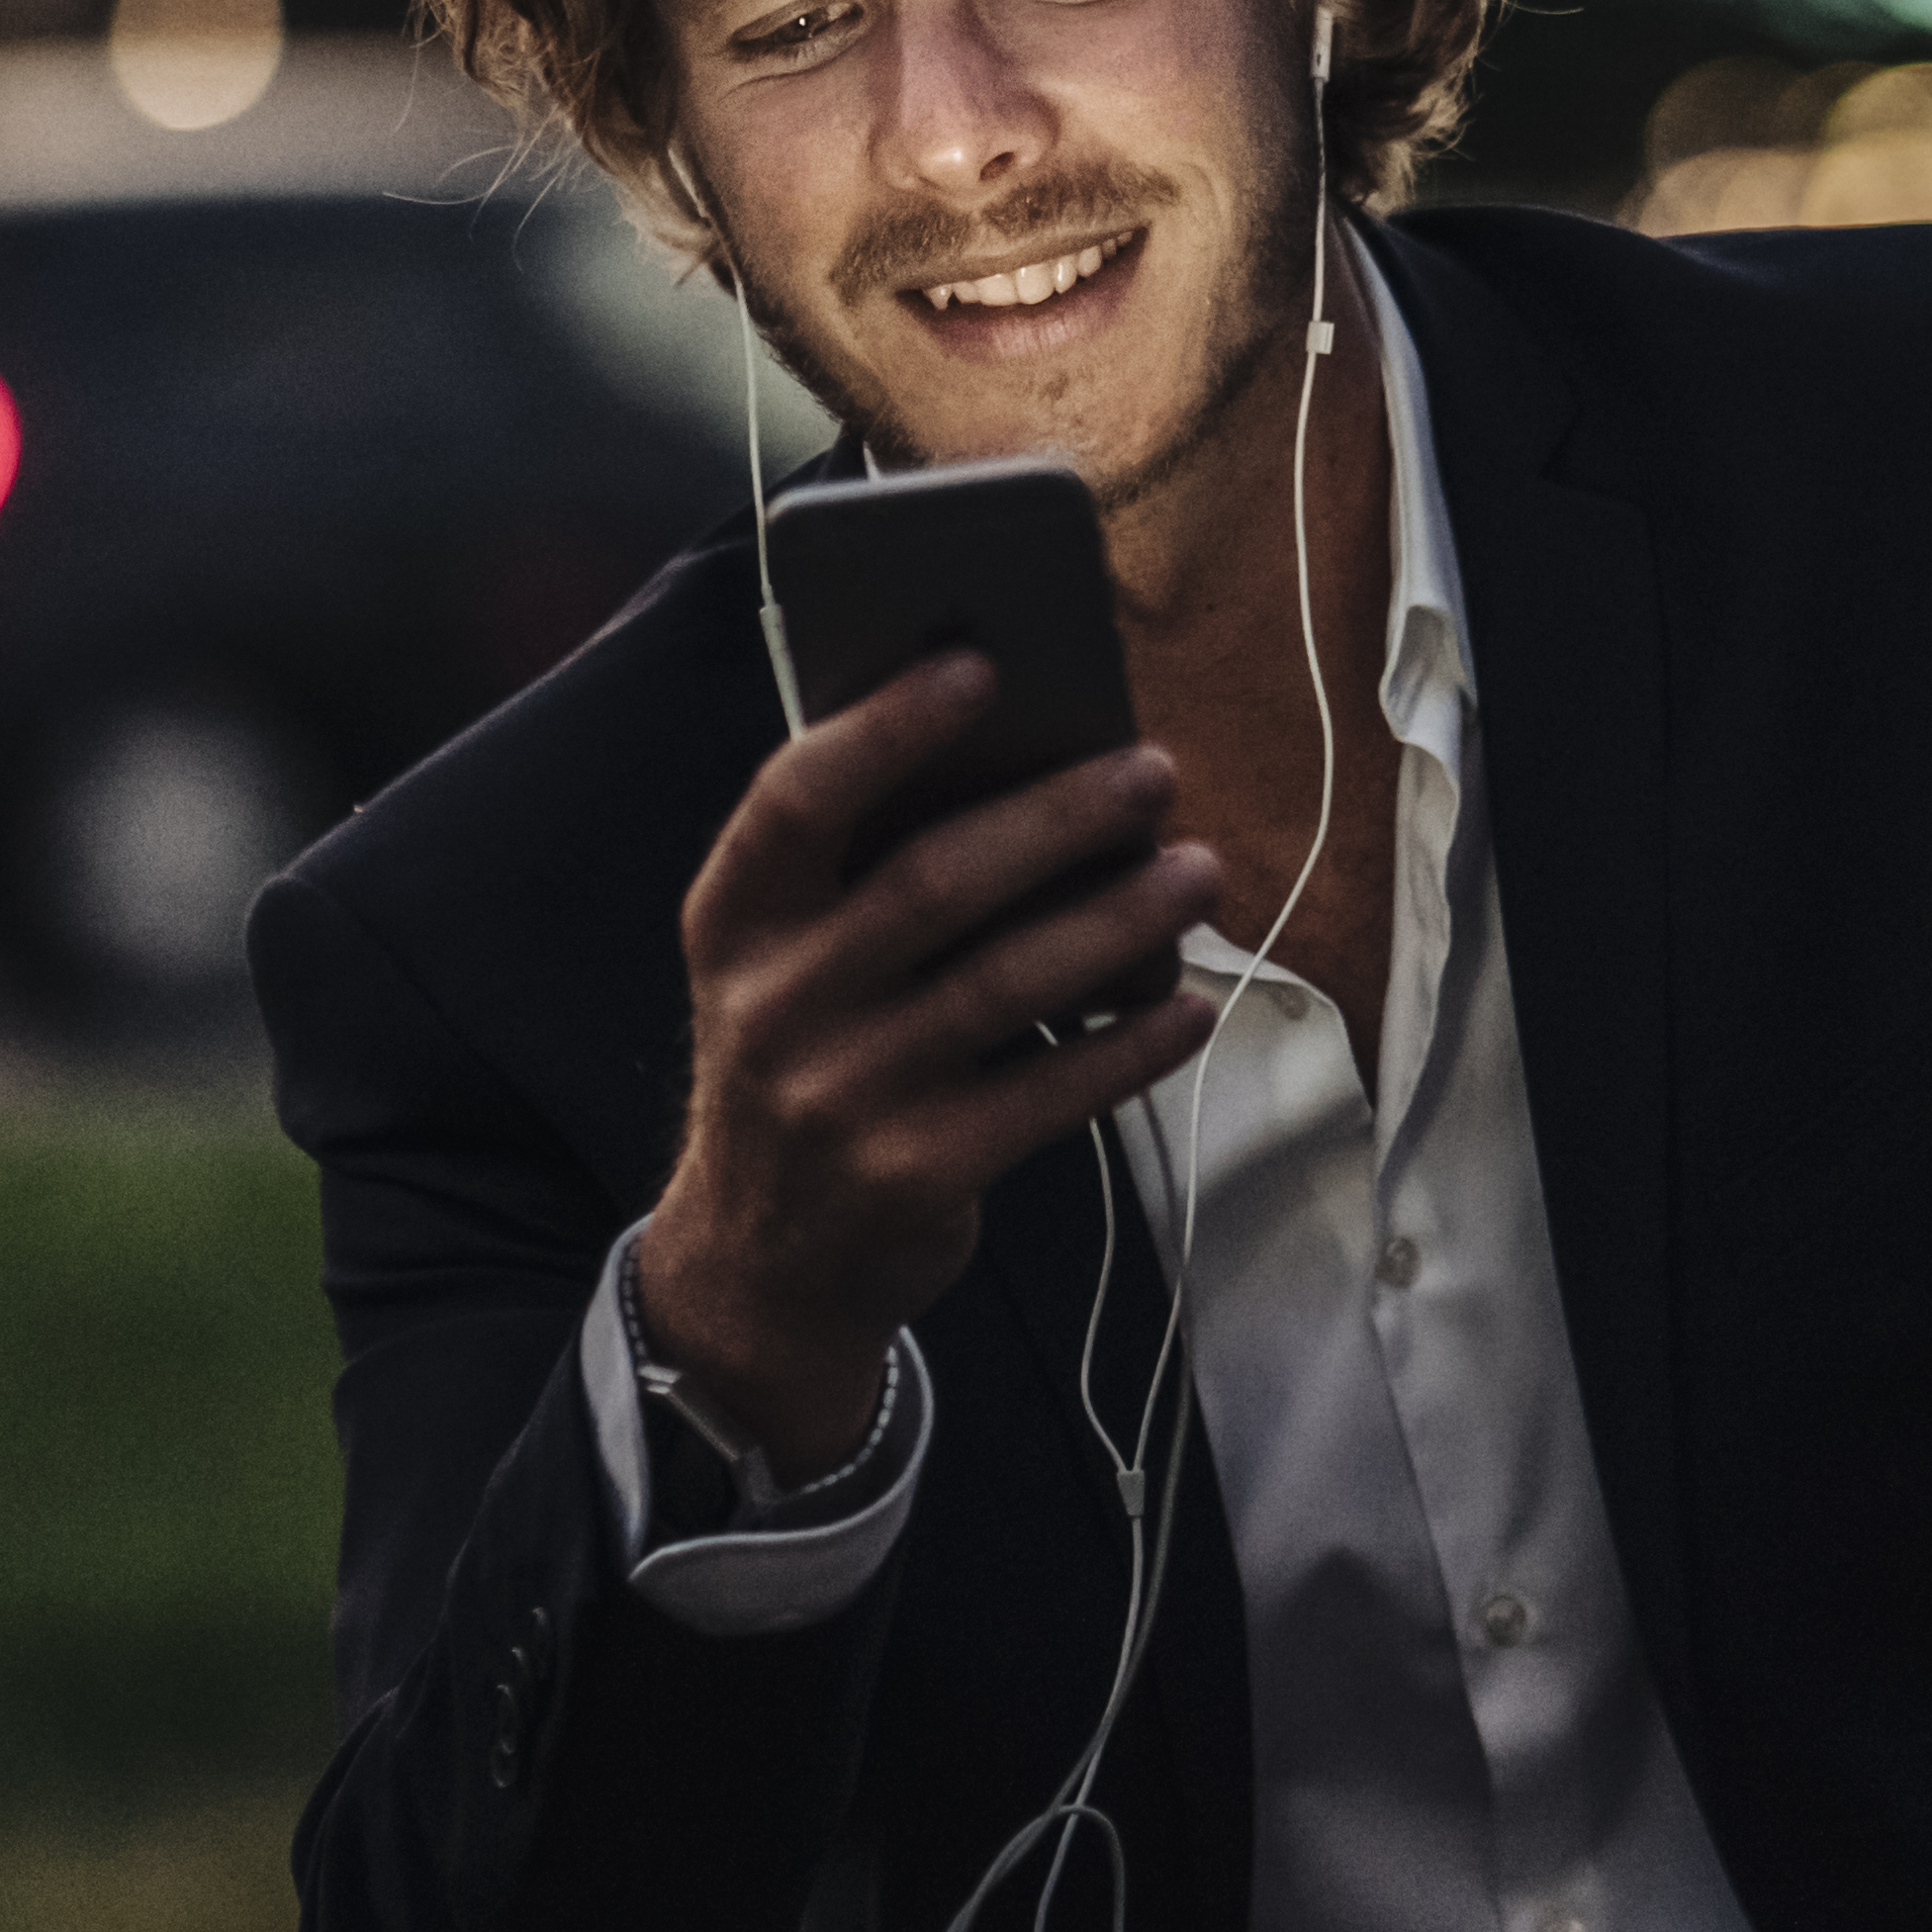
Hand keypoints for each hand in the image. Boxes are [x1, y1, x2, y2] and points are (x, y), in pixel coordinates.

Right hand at [638, 657, 1226, 1479]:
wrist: (761, 1266)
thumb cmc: (805, 1066)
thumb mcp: (785, 966)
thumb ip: (861, 874)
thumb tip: (1029, 762)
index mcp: (735, 921)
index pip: (797, 798)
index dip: (889, 727)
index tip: (982, 665)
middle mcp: (774, 1004)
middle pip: (932, 883)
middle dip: (1057, 817)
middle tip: (1152, 773)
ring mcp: (841, 1097)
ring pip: (1007, 984)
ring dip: (1119, 921)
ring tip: (1196, 874)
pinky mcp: (915, 1174)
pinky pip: (1049, 1093)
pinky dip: (1130, 1045)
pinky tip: (1191, 1004)